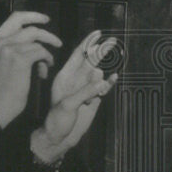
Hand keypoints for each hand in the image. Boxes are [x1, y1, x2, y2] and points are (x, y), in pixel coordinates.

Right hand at [0, 11, 62, 127]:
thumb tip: (38, 45)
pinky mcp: (20, 59)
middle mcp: (0, 41)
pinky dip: (47, 60)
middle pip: (29, 26)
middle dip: (46, 31)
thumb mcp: (4, 61)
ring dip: (47, 51)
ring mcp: (9, 49)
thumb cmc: (4, 86)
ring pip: (37, 40)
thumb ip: (16, 48)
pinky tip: (44, 72)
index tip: (44, 20)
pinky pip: (41, 52)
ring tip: (48, 63)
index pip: (14, 18)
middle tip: (57, 40)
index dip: (32, 16)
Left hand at [32, 31, 117, 161]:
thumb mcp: (68, 105)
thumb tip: (102, 78)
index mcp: (65, 76)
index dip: (88, 43)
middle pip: (91, 60)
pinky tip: (114, 77)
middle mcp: (76, 79)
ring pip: (98, 74)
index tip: (98, 32)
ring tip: (101, 82)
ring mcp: (86, 88)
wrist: (60, 138)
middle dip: (101, 50)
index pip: (78, 55)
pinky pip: (104, 86)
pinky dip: (109, 82)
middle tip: (112, 41)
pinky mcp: (94, 98)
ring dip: (102, 75)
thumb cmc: (56, 121)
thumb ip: (85, 91)